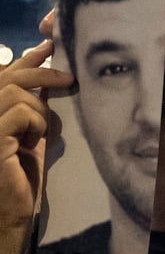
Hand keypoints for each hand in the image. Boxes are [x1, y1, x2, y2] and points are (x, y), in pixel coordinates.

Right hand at [0, 40, 69, 229]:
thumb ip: (32, 104)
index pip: (3, 73)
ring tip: (37, 133)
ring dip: (37, 110)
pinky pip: (18, 112)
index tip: (50, 45)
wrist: (11, 209)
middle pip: (8, 76)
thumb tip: (50, 72)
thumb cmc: (21, 173)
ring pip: (14, 92)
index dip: (26, 57)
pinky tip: (31, 142)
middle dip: (41, 71)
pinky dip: (34, 123)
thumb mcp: (30, 131)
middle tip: (69, 78)